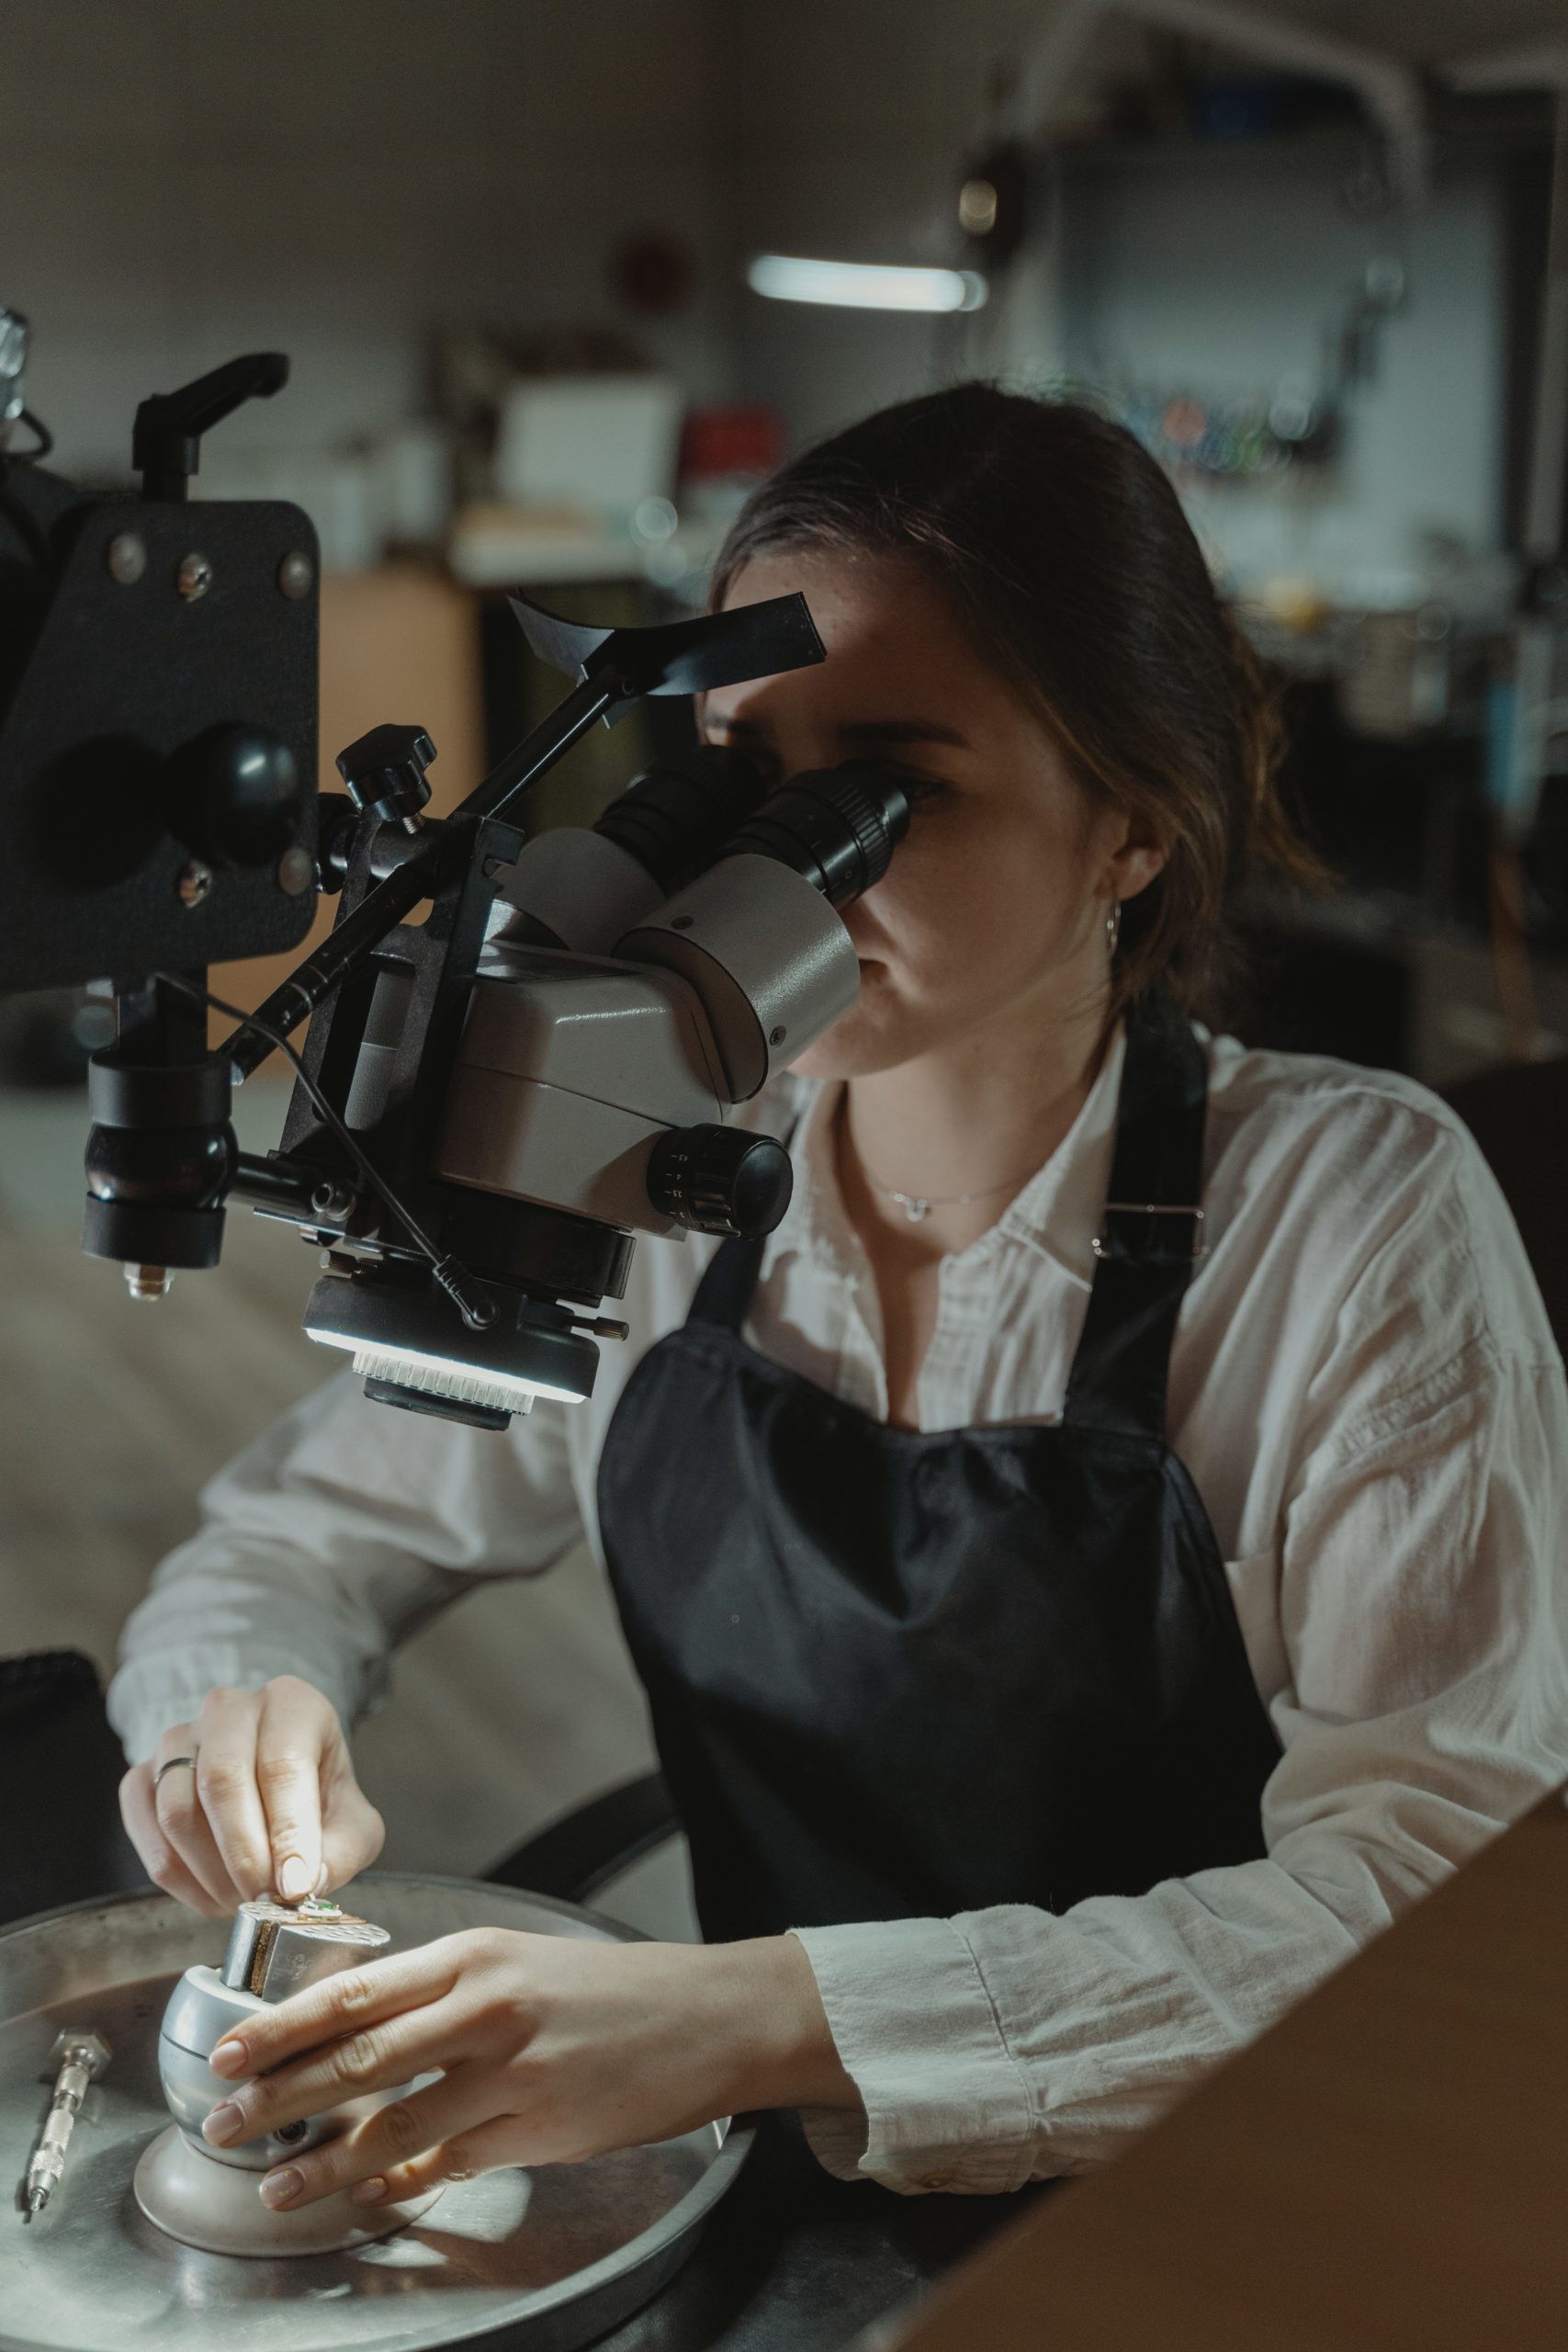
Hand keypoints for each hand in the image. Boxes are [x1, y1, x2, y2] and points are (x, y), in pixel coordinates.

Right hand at [118, 1676, 383, 1916]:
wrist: (272, 1788)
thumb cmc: (317, 1801)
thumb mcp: (353, 1824)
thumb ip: (342, 1852)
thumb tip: (304, 1884)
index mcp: (291, 1703)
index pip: (283, 1762)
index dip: (288, 1831)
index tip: (295, 1885)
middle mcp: (228, 1709)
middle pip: (222, 1779)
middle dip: (244, 1854)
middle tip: (264, 1900)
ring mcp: (177, 1739)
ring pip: (177, 1811)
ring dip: (211, 1873)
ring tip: (245, 1900)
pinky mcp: (141, 1775)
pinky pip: (147, 1831)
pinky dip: (178, 1877)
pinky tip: (212, 1891)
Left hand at [200, 1927, 858, 2208]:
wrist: (710, 2016)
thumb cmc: (613, 1989)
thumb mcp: (520, 1964)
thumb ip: (445, 1994)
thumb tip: (363, 2035)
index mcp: (475, 1955)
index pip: (355, 1992)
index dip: (281, 2027)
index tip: (225, 2052)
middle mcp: (486, 2007)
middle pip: (358, 2057)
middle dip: (278, 2095)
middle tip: (221, 2121)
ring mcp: (513, 2072)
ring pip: (394, 2124)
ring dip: (323, 2161)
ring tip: (276, 2186)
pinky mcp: (540, 2128)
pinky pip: (450, 2163)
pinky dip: (400, 2184)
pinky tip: (368, 2197)